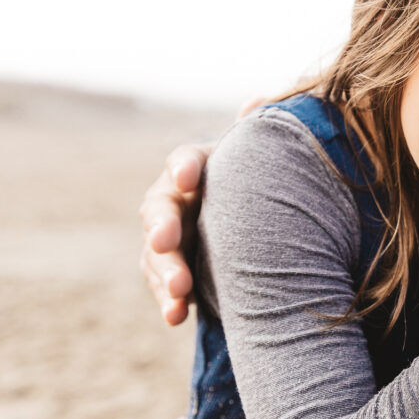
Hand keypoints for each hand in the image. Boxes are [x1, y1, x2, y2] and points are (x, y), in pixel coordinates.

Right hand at [139, 96, 265, 325]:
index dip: (184, 167)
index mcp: (200, 167)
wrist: (260, 227)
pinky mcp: (171, 269)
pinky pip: (163, 285)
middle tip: (166, 241)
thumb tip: (259, 101)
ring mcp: (170, 236)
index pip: (184, 160)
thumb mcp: (262, 162)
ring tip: (180, 292)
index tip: (188, 179)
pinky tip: (176, 317)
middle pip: (160, 208)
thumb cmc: (260, 185)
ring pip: (155, 252)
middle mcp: (176, 198)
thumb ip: (257, 137)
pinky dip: (169, 301)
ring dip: (165, 272)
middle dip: (162, 225)